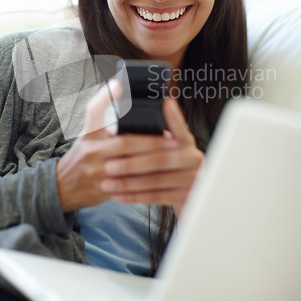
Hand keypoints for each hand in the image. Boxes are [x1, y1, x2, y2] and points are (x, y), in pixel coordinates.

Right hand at [56, 80, 170, 212]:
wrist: (63, 187)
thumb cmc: (83, 154)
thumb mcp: (88, 134)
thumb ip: (104, 119)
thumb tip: (125, 95)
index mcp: (88, 133)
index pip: (94, 110)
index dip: (106, 96)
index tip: (120, 84)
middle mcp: (90, 149)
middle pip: (124, 142)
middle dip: (150, 141)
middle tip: (172, 139)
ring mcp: (95, 171)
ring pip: (129, 165)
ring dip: (152, 160)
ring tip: (172, 156)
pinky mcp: (102, 189)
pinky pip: (128, 185)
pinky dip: (146, 180)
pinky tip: (161, 175)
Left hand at [100, 96, 203, 217]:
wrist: (187, 195)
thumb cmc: (168, 166)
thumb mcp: (168, 148)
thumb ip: (153, 135)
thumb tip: (126, 119)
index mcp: (186, 141)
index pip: (180, 127)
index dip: (173, 117)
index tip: (165, 104)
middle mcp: (193, 158)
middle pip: (159, 159)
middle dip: (131, 163)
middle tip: (108, 166)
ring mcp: (192, 179)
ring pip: (154, 180)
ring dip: (127, 182)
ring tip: (107, 183)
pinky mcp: (185, 197)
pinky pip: (156, 197)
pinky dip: (134, 197)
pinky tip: (117, 196)